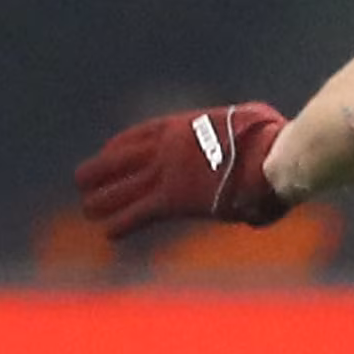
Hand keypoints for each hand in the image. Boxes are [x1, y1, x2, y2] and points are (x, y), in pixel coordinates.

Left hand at [76, 103, 290, 238]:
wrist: (271, 158)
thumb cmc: (271, 138)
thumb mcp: (250, 120)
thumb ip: (237, 134)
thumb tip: (252, 137)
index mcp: (182, 126)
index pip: (138, 135)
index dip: (118, 146)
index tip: (107, 153)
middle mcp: (166, 149)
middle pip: (119, 160)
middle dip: (100, 170)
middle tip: (83, 179)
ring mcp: (167, 174)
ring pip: (121, 188)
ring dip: (102, 199)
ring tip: (88, 208)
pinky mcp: (174, 200)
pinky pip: (138, 214)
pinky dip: (122, 223)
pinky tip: (109, 233)